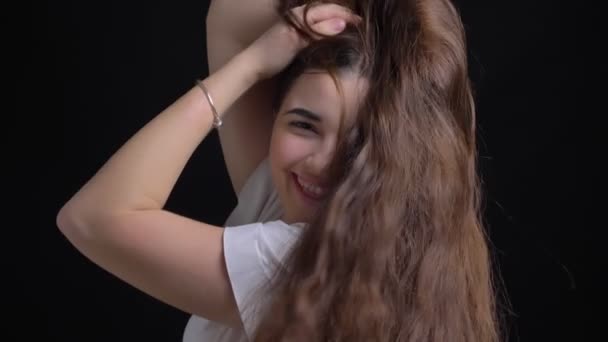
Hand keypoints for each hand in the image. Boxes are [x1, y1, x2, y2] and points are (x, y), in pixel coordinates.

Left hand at [243, 3, 360, 80]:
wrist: (252, 65)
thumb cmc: (272, 54)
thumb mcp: (297, 42)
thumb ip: (318, 31)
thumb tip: (341, 23)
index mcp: (299, 15)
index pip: (327, 10)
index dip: (345, 15)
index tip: (361, 22)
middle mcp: (298, 17)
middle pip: (325, 12)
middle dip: (342, 15)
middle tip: (360, 24)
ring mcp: (295, 26)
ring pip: (320, 19)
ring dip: (335, 21)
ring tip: (350, 27)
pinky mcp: (293, 36)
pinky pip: (314, 27)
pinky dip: (326, 29)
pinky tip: (331, 35)